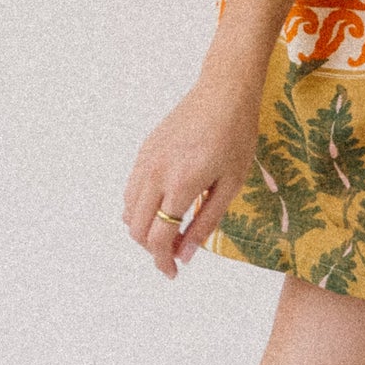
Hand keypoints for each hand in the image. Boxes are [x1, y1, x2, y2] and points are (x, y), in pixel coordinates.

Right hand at [121, 63, 262, 279]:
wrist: (224, 91)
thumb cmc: (236, 135)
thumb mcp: (230, 184)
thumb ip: (206, 222)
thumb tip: (186, 255)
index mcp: (180, 184)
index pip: (159, 237)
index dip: (163, 262)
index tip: (173, 273)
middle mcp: (155, 173)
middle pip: (137, 229)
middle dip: (152, 250)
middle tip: (174, 256)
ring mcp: (145, 160)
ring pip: (128, 210)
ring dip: (144, 229)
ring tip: (171, 232)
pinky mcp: (144, 151)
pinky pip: (131, 189)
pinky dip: (140, 208)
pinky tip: (165, 207)